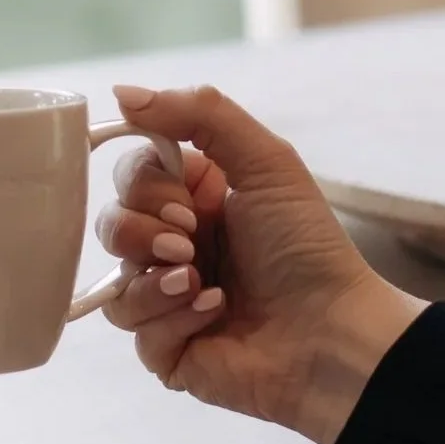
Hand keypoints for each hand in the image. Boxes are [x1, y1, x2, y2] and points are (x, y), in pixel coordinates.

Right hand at [96, 84, 424, 443]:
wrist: (333, 331)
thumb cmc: (307, 247)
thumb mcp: (266, 162)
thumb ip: (200, 114)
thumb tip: (122, 93)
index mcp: (196, 201)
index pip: (131, 176)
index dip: (145, 186)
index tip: (189, 203)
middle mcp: (178, 248)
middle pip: (111, 225)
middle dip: (145, 232)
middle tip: (191, 245)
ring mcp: (169, 302)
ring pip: (114, 283)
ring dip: (154, 278)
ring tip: (201, 284)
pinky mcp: (169, 350)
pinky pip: (134, 331)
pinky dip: (171, 319)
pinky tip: (214, 314)